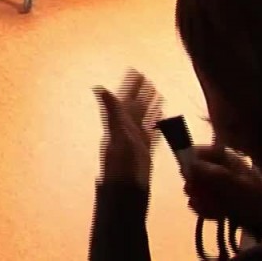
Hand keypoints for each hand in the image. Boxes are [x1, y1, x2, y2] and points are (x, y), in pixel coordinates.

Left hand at [94, 70, 162, 188]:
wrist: (126, 189)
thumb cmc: (121, 163)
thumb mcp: (117, 134)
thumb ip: (112, 111)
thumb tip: (100, 87)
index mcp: (119, 123)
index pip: (125, 99)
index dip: (130, 86)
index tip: (135, 71)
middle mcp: (127, 129)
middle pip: (135, 106)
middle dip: (140, 92)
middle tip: (146, 77)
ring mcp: (136, 139)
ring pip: (144, 117)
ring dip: (149, 105)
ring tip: (156, 91)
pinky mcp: (145, 150)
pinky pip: (152, 132)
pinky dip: (156, 122)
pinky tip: (161, 117)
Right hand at [184, 145, 261, 230]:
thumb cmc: (255, 197)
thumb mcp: (234, 184)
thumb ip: (211, 173)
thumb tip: (188, 164)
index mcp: (225, 158)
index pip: (198, 151)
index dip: (189, 161)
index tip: (186, 175)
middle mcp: (218, 168)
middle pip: (194, 172)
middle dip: (195, 186)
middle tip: (197, 195)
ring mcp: (217, 185)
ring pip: (197, 190)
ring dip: (202, 201)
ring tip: (213, 209)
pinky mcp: (217, 201)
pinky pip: (202, 203)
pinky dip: (207, 210)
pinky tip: (216, 216)